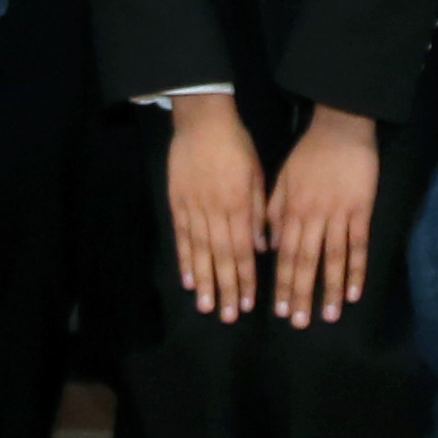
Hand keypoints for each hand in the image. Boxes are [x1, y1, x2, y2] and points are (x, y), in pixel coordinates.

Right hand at [165, 95, 267, 318]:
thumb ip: (257, 212)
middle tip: (227, 316)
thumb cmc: (236, 145)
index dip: (246, 278)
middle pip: (221, 257)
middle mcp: (215, 212)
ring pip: (199, 251)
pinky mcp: (176, 202)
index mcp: (238, 205)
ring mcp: (193, 208)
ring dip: (204, 280)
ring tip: (206, 306)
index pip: (243, 250)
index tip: (248, 303)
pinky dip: (184, 259)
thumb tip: (261, 248)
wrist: (202, 121)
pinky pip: (181, 236)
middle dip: (226, 288)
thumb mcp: (257, 175)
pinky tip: (187, 279)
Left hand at [265, 109, 379, 327]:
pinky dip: (357, 270)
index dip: (282, 282)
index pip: (284, 254)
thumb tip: (266, 245)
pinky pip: (358, 245)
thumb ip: (273, 211)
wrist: (340, 127)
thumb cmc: (308, 154)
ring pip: (333, 258)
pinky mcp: (362, 210)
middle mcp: (313, 217)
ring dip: (330, 289)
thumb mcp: (281, 179)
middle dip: (302, 294)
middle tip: (300, 323)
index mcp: (291, 210)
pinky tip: (354, 292)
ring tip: (329, 316)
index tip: (280, 309)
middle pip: (306, 262)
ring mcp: (339, 215)